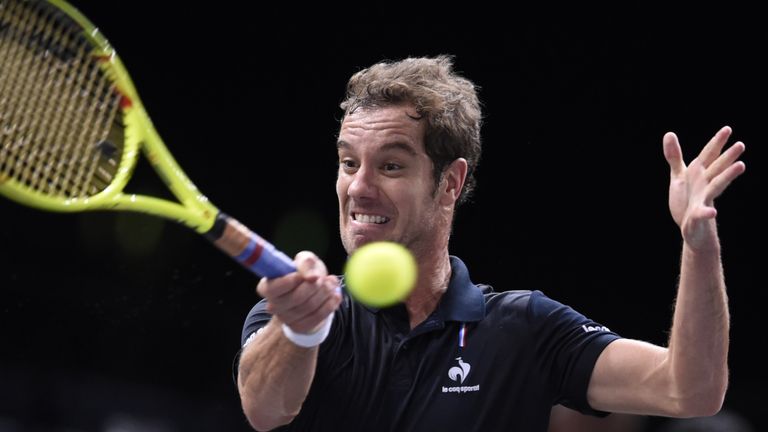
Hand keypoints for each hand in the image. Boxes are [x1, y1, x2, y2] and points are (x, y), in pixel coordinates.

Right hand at [256, 251, 341, 333]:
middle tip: (322, 278)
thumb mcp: (305, 261)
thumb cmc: (304, 274)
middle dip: (315, 285)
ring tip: (330, 284)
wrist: (311, 294)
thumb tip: (312, 277)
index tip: (303, 275)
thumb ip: (306, 263)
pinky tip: (334, 295)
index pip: (274, 288)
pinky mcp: (300, 327)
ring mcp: (286, 319)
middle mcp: (273, 305)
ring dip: (325, 292)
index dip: (290, 281)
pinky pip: (319, 316)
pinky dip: (331, 303)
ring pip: (310, 306)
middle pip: (297, 297)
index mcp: (268, 287)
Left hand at [663, 126, 745, 249]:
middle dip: (728, 157)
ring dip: (727, 176)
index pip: (709, 156)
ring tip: (741, 166)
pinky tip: (712, 212)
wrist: (693, 230)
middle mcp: (705, 185)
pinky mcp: (697, 216)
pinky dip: (706, 213)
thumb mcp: (679, 177)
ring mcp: (703, 200)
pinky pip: (702, 214)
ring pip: (717, 186)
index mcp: (699, 174)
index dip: (717, 143)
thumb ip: (675, 157)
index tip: (728, 129)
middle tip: (741, 144)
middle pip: (717, 169)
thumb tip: (669, 133)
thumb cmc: (688, 201)